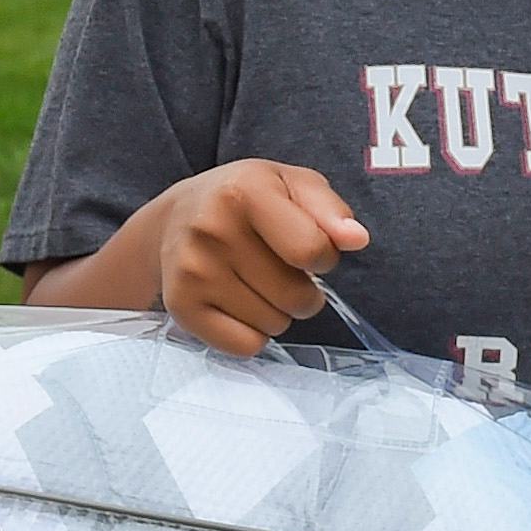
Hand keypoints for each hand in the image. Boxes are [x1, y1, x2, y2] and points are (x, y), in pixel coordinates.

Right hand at [155, 161, 369, 356]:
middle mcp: (212, 229)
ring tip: (254, 283)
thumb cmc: (244, 201)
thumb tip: (357, 239)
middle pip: (296, 297)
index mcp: (244, 191)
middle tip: (279, 270)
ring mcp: (193, 271)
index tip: (308, 247)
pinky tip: (237, 304)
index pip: (313, 251)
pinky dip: (252, 334)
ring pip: (274, 325)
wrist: (174, 218)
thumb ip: (330, 210)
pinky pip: (246, 346)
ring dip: (277, 312)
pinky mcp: (181, 306)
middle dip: (303, 291)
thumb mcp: (290, 184)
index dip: (324, 257)